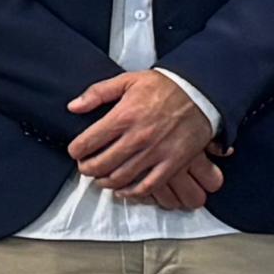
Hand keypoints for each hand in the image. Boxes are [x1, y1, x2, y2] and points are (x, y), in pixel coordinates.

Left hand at [66, 70, 224, 210]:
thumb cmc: (163, 86)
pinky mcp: (172, 164)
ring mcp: (155, 153)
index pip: (88, 142)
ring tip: (100, 178)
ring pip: (120, 178)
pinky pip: (147, 186)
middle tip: (85, 167)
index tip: (75, 152)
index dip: (76, 150)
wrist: (200, 93)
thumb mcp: (128, 80)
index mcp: (124, 116)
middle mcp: (137, 137)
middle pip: (101, 164)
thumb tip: (73, 107)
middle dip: (87, 169)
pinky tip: (122, 190)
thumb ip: (97, 93)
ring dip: (105, 182)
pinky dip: (131, 193)